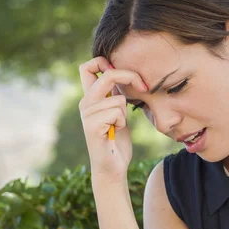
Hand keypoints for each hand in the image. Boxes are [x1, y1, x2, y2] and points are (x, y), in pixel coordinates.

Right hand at [78, 56, 147, 181]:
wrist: (112, 166)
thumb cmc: (117, 140)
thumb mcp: (118, 112)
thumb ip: (116, 95)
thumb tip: (123, 75)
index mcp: (90, 98)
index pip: (87, 67)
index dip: (104, 61)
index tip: (123, 71)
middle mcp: (85, 103)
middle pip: (107, 75)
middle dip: (129, 76)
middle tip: (143, 86)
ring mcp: (86, 114)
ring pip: (118, 99)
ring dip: (124, 113)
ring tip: (118, 126)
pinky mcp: (91, 126)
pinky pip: (116, 112)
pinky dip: (122, 122)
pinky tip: (114, 133)